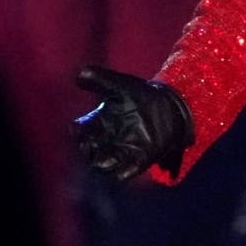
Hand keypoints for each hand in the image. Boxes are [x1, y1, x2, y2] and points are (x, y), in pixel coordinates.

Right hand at [74, 65, 193, 180]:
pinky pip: (130, 169)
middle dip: (87, 152)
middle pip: (89, 151)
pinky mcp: (141, 157)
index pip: (81, 130)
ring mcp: (124, 150)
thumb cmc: (140, 95)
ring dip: (104, 165)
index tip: (76, 128)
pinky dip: (126, 172)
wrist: (169, 105)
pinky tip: (123, 172)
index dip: (77, 131)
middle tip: (89, 148)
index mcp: (99, 122)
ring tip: (103, 162)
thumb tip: (80, 72)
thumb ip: (101, 79)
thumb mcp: (121, 85)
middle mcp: (107, 139)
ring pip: (106, 163)